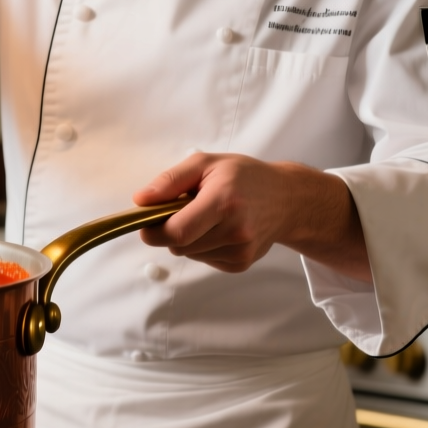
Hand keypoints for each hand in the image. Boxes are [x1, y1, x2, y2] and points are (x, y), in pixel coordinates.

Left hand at [132, 153, 369, 279]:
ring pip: (189, 254)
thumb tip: (140, 201)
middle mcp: (235, 231)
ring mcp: (240, 251)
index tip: (148, 222)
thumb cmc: (244, 176)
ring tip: (208, 216)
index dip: (154, 231)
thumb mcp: (205, 163)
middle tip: (184, 209)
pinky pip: (204, 260)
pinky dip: (203, 246)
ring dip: (188, 238)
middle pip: (179, 246)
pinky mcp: (241, 264)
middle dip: (171, 230)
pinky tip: (219, 229)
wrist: (287, 199)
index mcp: (223, 202)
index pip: (176, 232)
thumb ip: (170, 181)